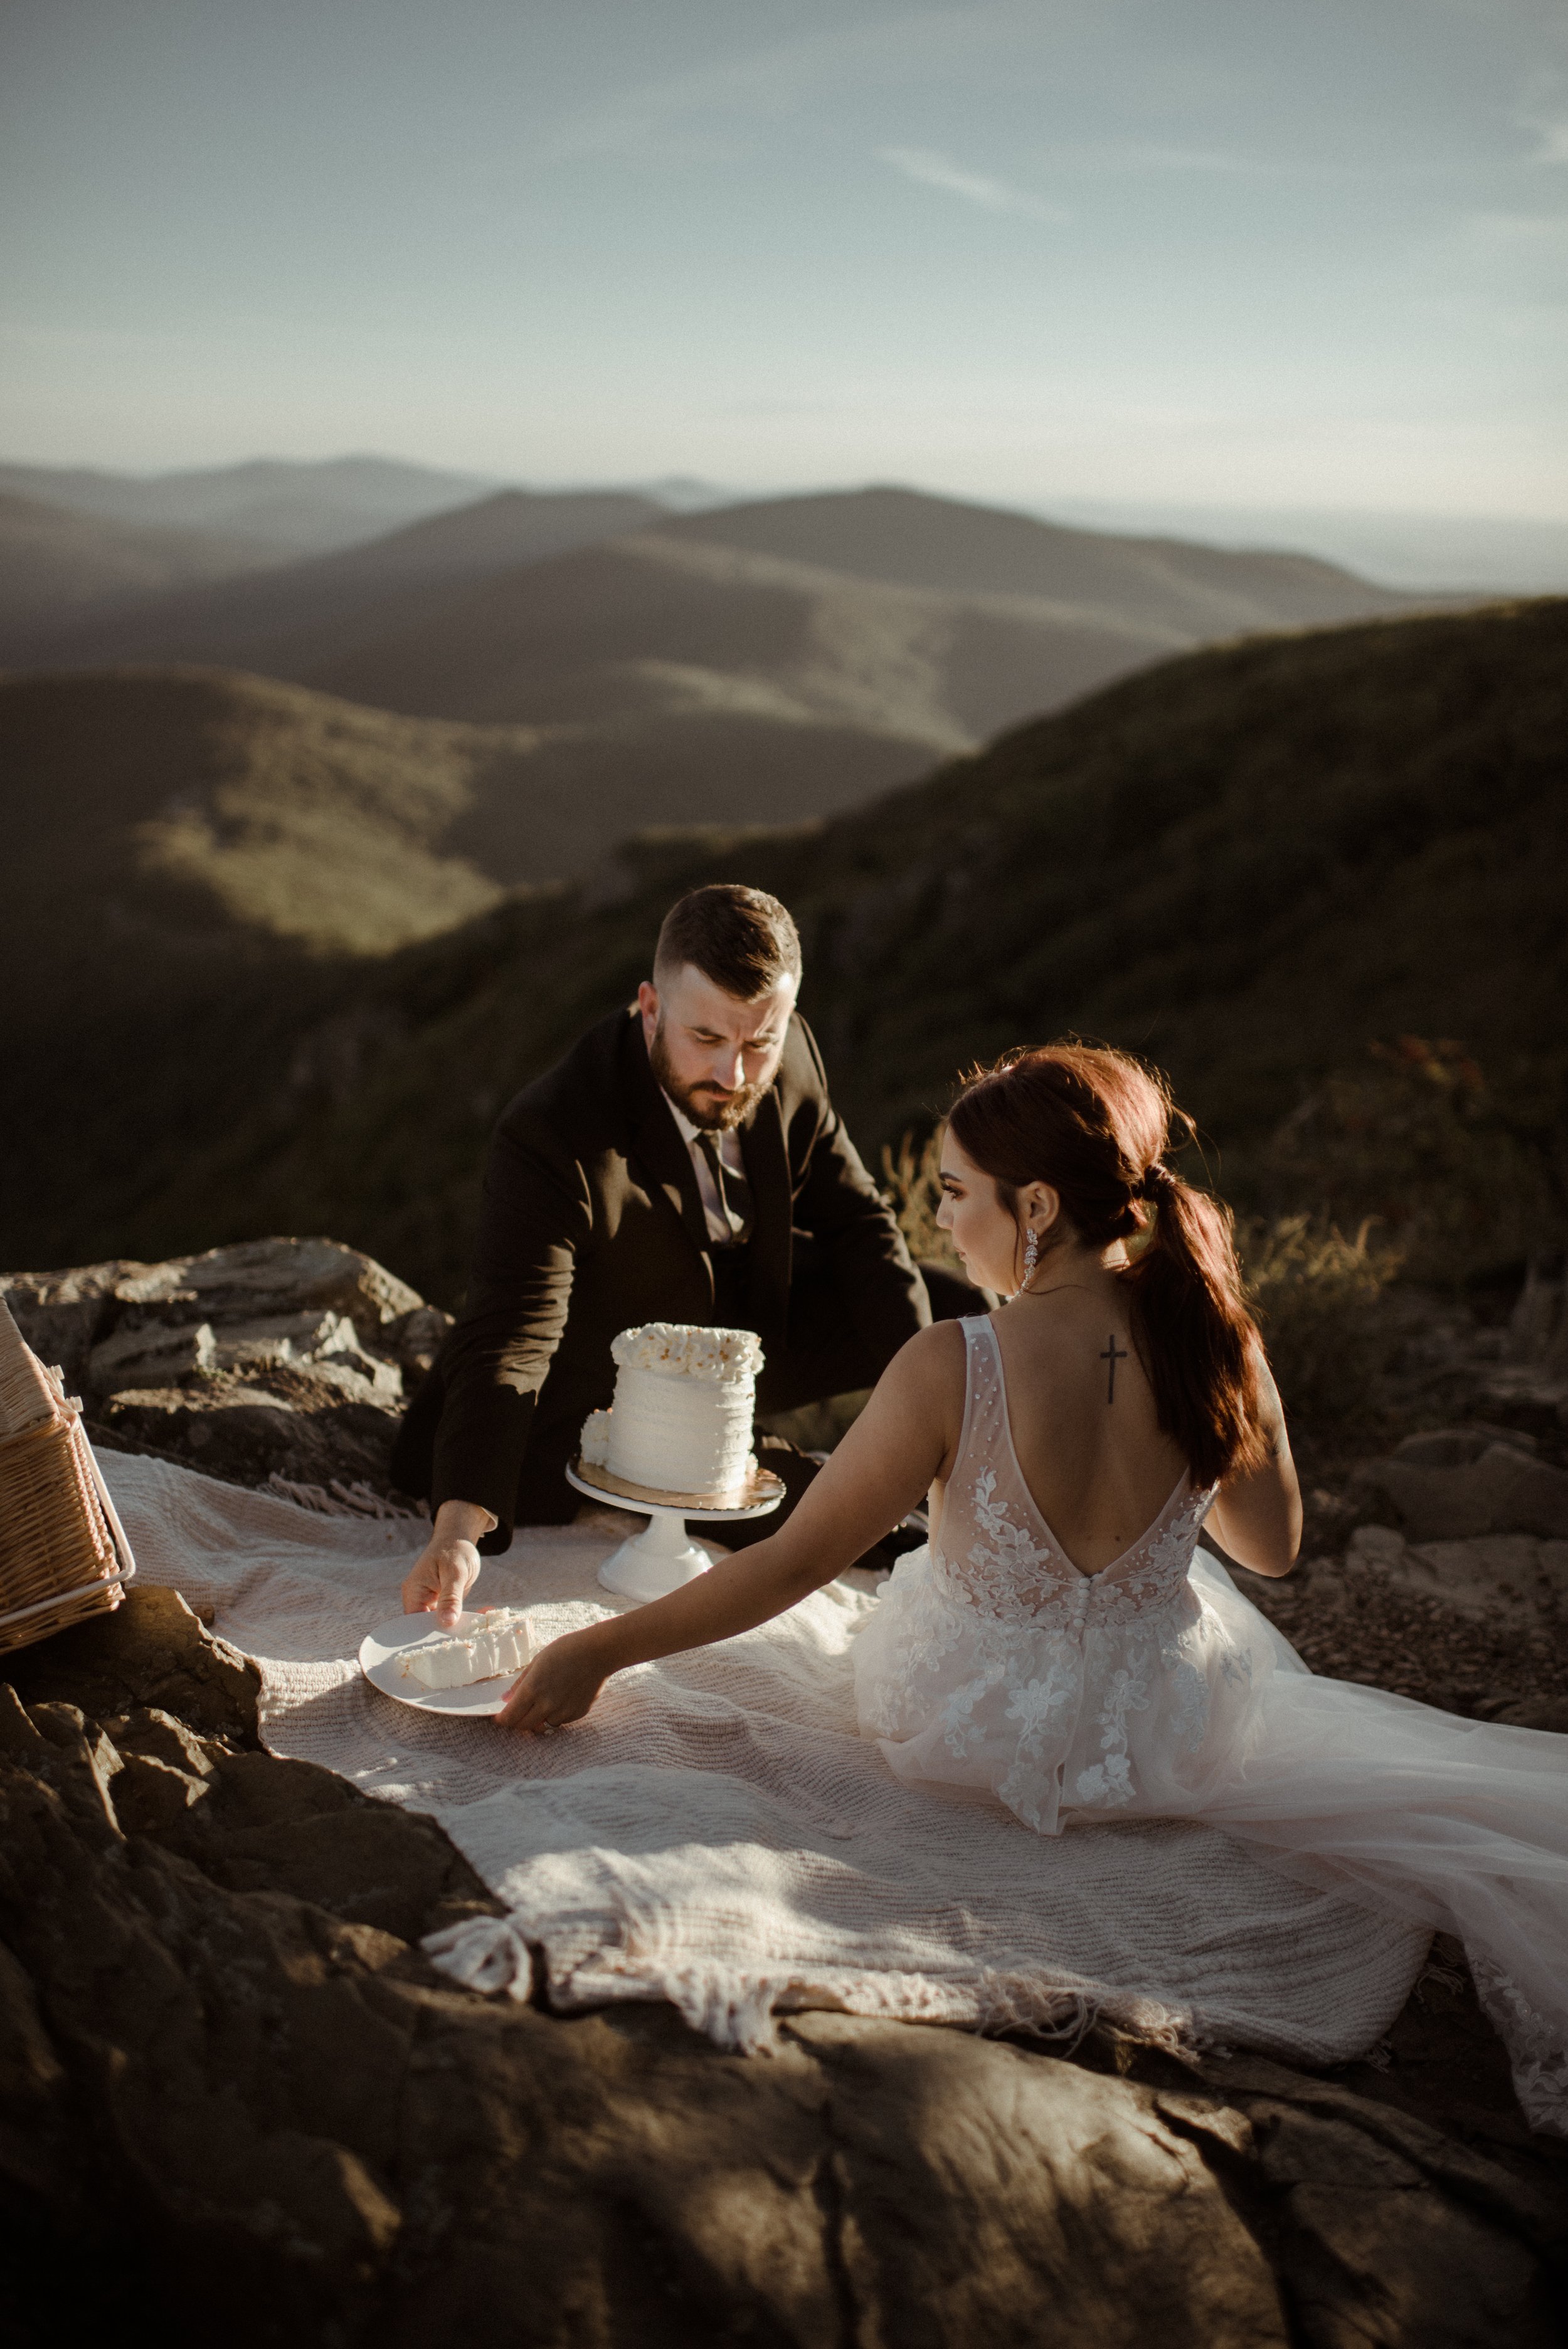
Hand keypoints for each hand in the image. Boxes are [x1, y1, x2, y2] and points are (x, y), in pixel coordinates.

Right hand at [402, 1499, 496, 1627]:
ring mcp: (431, 1603)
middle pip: (427, 1627)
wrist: (460, 1539)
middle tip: (470, 1635)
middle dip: (447, 1632)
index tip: (449, 1641)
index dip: (428, 1635)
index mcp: (414, 1592)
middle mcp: (419, 1600)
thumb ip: (450, 1597)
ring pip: (441, 1624)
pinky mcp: (443, 1604)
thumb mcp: (454, 1572)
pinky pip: (452, 1617)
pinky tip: (484, 1613)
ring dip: (460, 1626)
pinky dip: (466, 1618)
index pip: (414, 1624)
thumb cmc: (454, 1549)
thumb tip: (446, 1622)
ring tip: (480, 1626)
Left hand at [499, 1627, 610, 1734]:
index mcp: (533, 1689)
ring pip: (543, 1726)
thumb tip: (506, 1699)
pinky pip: (560, 1721)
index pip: (510, 1717)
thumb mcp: (537, 1661)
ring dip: (537, 1719)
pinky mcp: (577, 1714)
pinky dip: (555, 1715)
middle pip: (523, 1726)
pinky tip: (561, 1698)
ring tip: (542, 1703)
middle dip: (517, 1721)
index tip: (499, 1717)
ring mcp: (564, 1712)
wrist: (599, 1652)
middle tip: (517, 1711)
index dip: (501, 1720)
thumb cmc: (566, 1650)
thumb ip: (520, 1683)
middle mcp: (547, 1705)